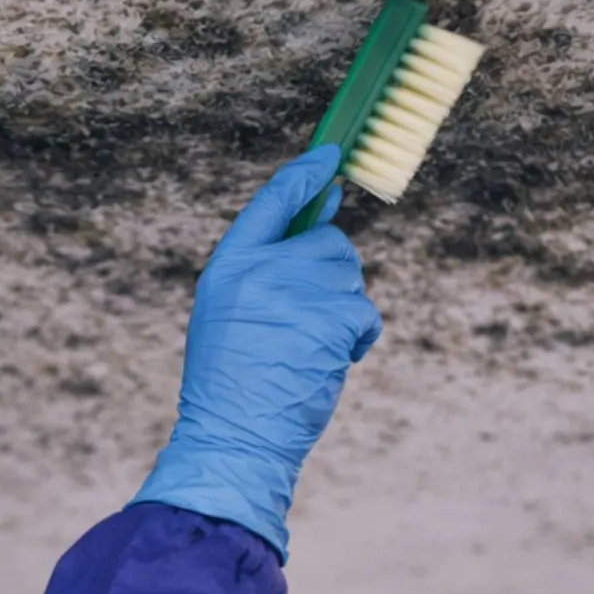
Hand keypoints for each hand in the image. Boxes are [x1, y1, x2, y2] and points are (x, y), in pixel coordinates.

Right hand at [129, 145, 383, 559]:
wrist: (235, 439)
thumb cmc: (232, 385)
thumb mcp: (230, 314)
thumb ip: (267, 267)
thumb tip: (329, 210)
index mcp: (228, 267)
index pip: (272, 203)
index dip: (304, 175)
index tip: (331, 155)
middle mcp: (262, 270)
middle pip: (329, 242)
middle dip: (331, 278)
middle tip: (305, 324)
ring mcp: (298, 293)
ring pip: (350, 277)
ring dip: (343, 312)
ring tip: (307, 351)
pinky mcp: (332, 320)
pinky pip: (365, 312)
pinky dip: (357, 339)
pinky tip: (328, 363)